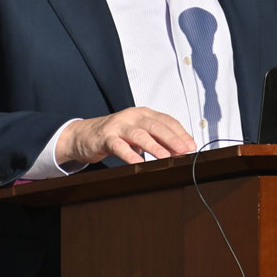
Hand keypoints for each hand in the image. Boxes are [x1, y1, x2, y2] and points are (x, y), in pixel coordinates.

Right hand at [56, 107, 196, 165]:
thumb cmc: (116, 134)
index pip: (167, 121)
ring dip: (155, 146)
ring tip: (166, 157)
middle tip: (185, 151)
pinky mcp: (106, 137)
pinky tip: (139, 163)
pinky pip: (119, 146)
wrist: (85, 134)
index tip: (192, 146)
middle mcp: (133, 116)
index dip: (181, 133)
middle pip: (156, 126)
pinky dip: (130, 155)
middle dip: (173, 139)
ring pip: (140, 134)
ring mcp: (119, 125)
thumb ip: (157, 140)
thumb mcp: (138, 134)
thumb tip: (180, 151)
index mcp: (144, 113)